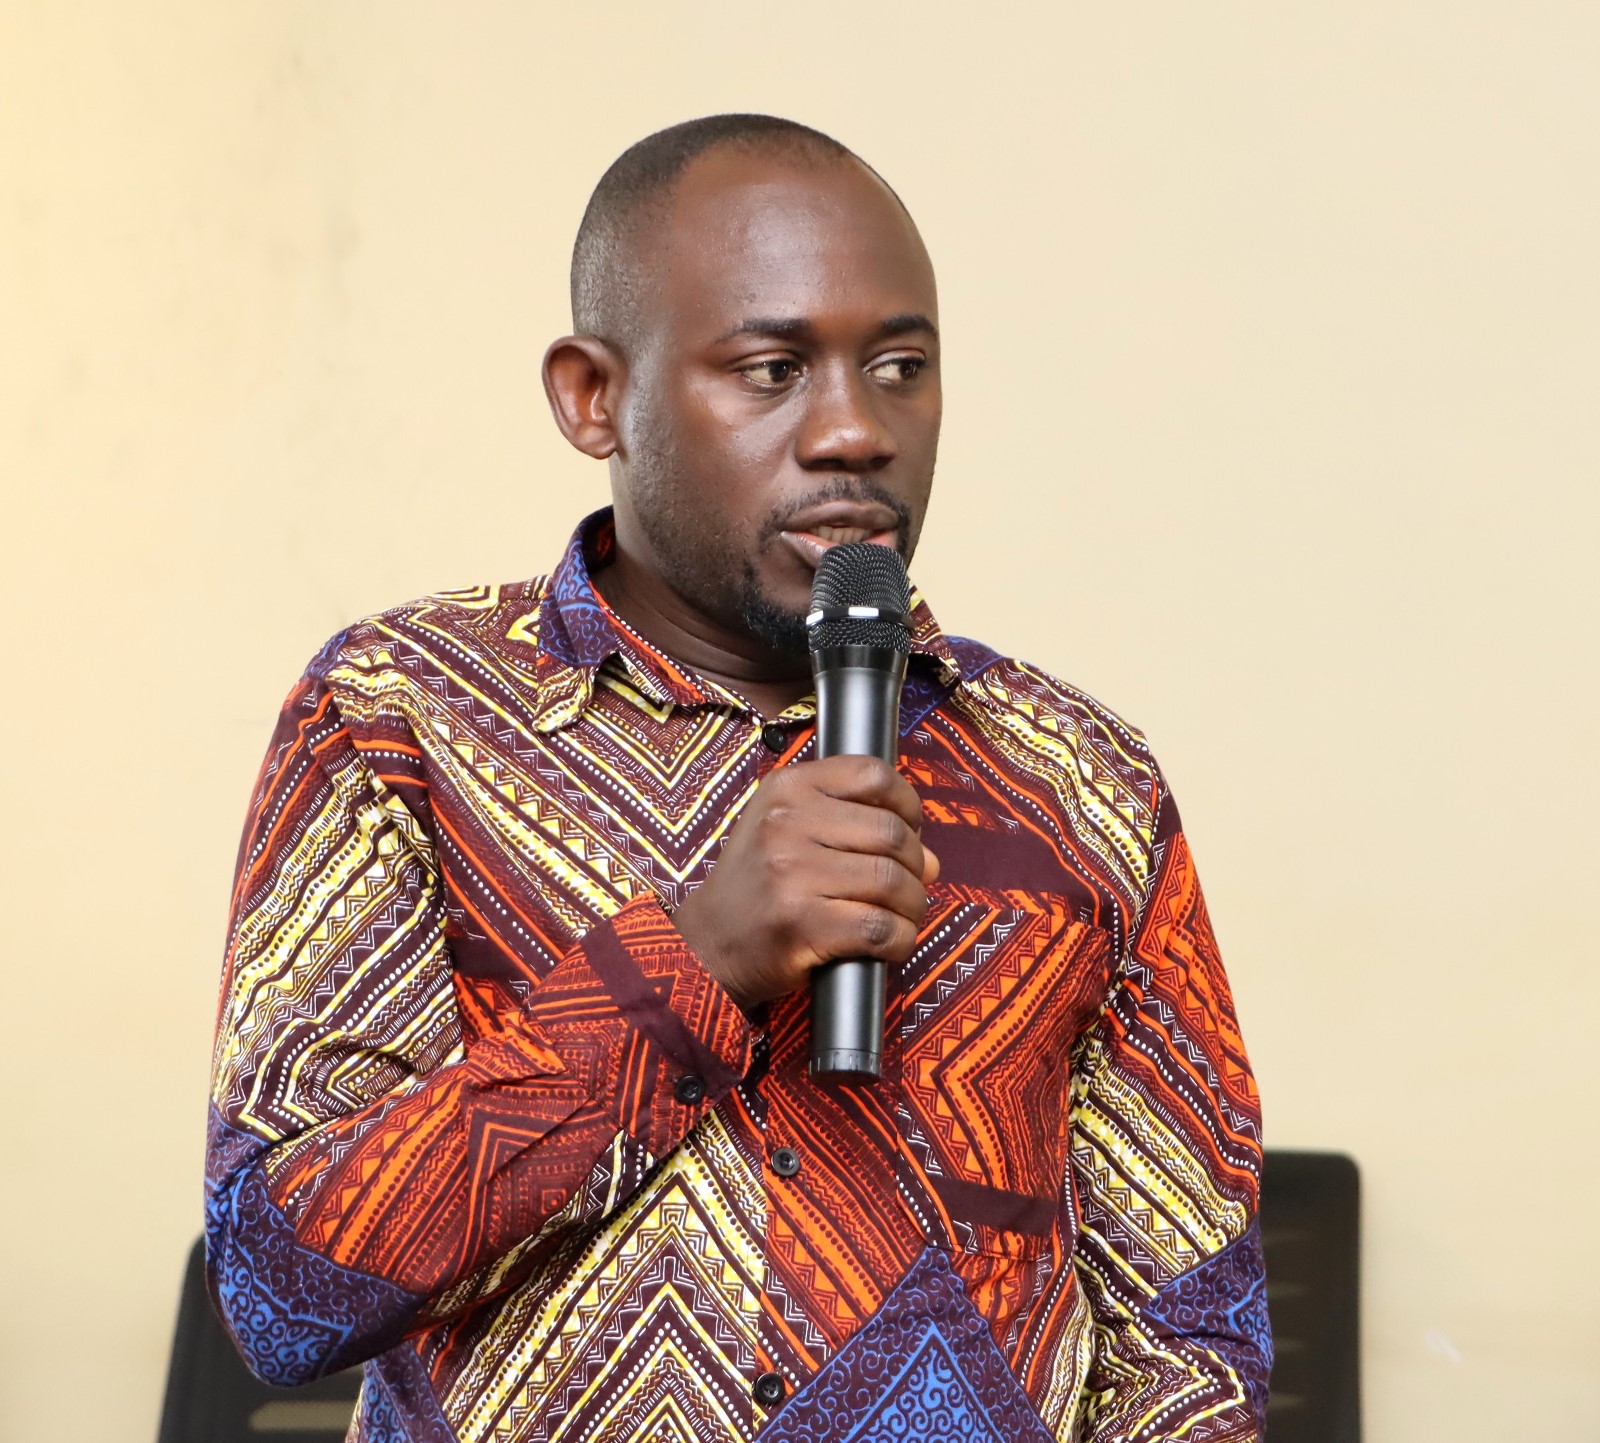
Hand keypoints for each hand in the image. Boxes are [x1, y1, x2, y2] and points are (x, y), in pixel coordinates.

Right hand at [670, 755, 940, 1010]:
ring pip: (891, 882)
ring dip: (912, 906)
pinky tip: (891, 942)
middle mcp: (786, 823)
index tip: (910, 829)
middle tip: (911, 885)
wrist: (708, 943)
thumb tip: (929, 858)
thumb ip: (851, 826)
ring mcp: (791, 874)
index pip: (872, 774)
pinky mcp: (801, 924)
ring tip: (903, 915)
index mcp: (786, 788)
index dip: (907, 803)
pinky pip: (879, 928)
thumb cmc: (758, 886)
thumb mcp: (785, 827)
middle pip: (891, 834)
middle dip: (915, 865)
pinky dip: (899, 939)